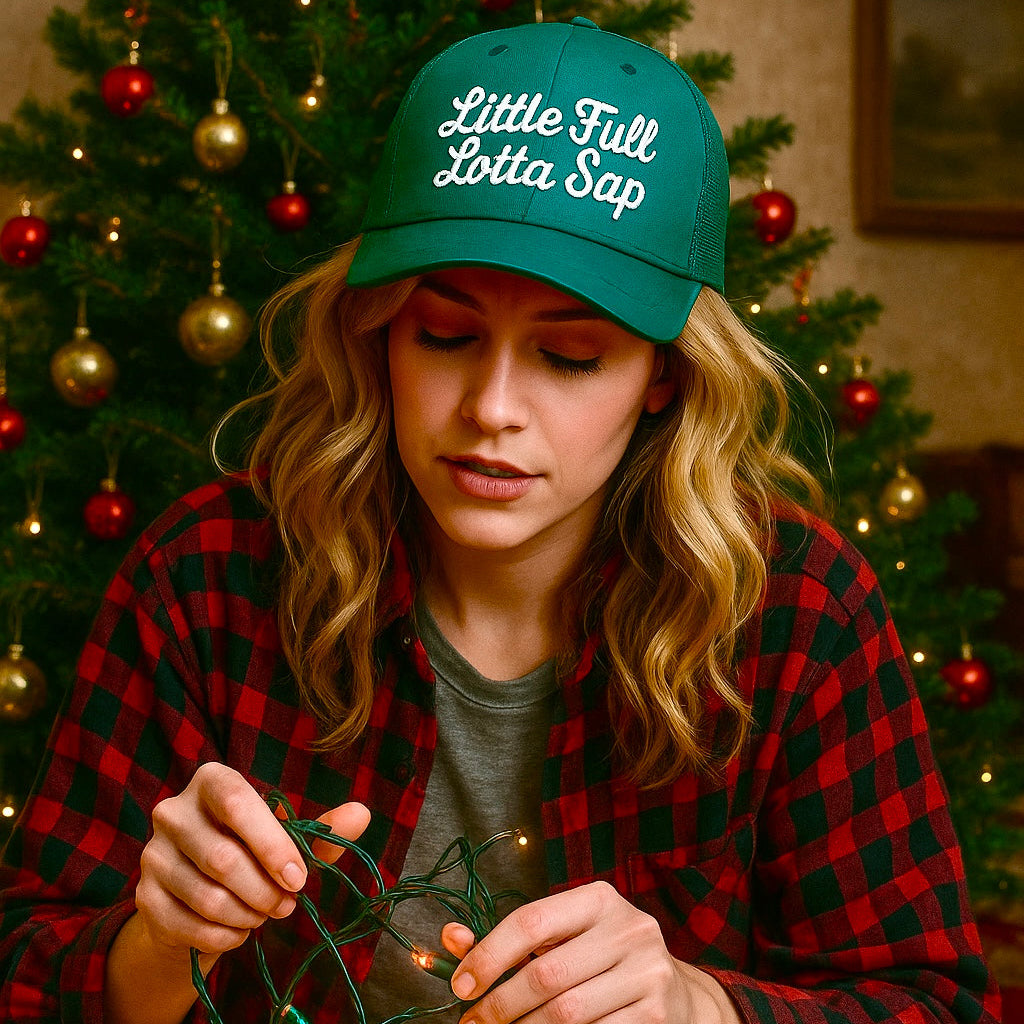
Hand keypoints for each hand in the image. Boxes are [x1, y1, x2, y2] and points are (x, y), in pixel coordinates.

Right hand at [134, 762, 369, 968]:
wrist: (200, 893)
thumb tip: (361, 814)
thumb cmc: (252, 852)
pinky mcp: (143, 897)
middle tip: (288, 905)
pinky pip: (189, 925)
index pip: (236, 801)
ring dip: (247, 915)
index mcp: (211, 780)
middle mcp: (174, 811)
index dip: (270, 842)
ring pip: (207, 896)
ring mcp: (153, 854)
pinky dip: (224, 937)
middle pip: (223, 858)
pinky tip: (239, 931)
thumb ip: (323, 828)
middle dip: (265, 890)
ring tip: (265, 915)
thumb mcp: (287, 837)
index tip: (298, 877)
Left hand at [440, 881, 740, 1023]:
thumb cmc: (601, 959)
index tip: (461, 985)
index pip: (531, 921)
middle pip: (545, 974)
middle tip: (474, 1023)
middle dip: (500, 1005)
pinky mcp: (657, 1016)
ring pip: (566, 1014)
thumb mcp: (562, 938)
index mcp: (600, 899)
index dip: (488, 954)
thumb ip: (508, 939)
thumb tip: (449, 938)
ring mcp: (648, 973)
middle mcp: (629, 929)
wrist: (675, 993)